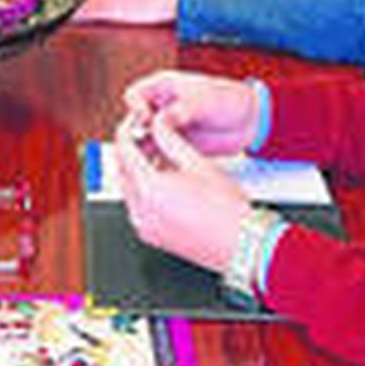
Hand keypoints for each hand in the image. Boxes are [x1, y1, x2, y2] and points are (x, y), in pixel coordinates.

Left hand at [114, 112, 252, 273]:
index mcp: (149, 189)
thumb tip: (158, 124)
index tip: (135, 122)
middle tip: (145, 134)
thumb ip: (170, 140)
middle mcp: (140, 211)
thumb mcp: (197, 163)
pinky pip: (136, 206)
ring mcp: (144, 226)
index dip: (127, 129)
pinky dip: (142, 189)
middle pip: (122, 169)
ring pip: (128, 188)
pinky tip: (162, 179)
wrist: (243, 244)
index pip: (123, 150)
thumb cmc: (227, 209)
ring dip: (136, 169)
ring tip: (157, 154)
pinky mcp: (151, 236)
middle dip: (130, 149)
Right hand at [121, 69, 264, 155]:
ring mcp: (167, 126)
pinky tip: (160, 171)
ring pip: (142, 140)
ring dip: (142, 152)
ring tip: (148, 163)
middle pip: (134, 120)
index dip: (136, 107)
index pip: (135, 94)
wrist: (250, 120)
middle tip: (145, 147)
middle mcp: (161, 106)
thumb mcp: (204, 100)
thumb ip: (180, 110)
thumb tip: (158, 121)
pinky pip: (158, 154)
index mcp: (163, 86)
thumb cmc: (229, 99)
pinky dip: (156, 162)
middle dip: (136, 133)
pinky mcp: (175, 145)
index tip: (146, 119)